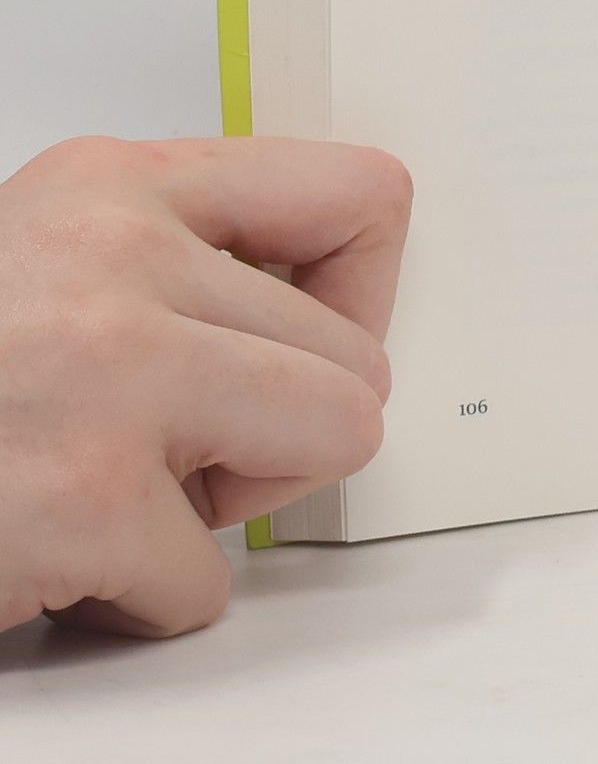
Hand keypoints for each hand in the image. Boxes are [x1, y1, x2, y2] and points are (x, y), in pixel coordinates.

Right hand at [0, 135, 410, 637]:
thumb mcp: (46, 259)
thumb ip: (176, 264)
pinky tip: (49, 557)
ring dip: (234, 505)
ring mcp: (107, 374)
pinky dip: (137, 600)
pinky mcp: (82, 500)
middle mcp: (118, 258)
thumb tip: (323, 310)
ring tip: (125, 494)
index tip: (308, 340)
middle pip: (360, 356)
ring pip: (338, 439)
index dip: (358, 293)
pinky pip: (210, 582)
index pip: (362, 194)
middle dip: (277, 430)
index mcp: (116, 187)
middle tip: (167, 449)